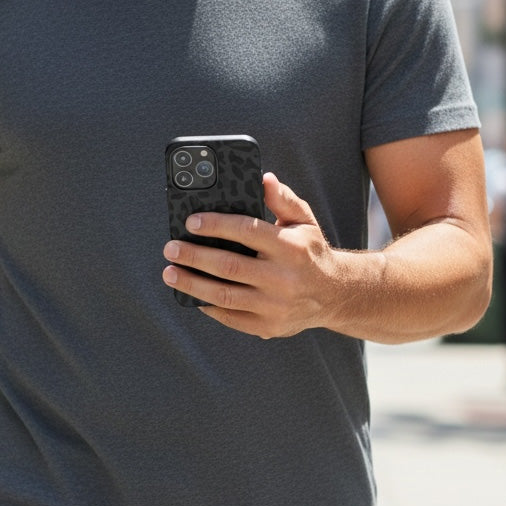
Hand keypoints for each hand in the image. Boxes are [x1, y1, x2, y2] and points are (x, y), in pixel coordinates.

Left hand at [162, 172, 342, 338]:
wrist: (335, 295)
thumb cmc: (310, 252)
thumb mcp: (304, 221)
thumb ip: (282, 199)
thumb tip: (263, 178)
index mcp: (292, 248)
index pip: (247, 231)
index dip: (216, 225)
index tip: (191, 222)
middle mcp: (284, 279)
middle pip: (228, 266)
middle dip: (194, 256)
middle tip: (171, 248)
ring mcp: (275, 306)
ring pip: (224, 295)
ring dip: (192, 284)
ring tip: (170, 273)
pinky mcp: (268, 327)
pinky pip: (229, 317)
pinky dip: (207, 306)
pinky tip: (192, 294)